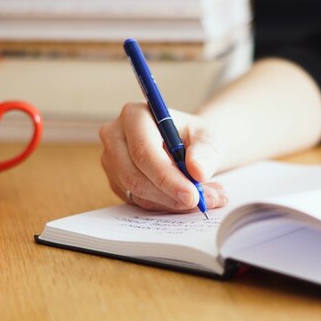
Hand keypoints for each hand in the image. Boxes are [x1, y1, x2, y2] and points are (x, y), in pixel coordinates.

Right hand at [99, 102, 227, 211]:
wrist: (188, 144)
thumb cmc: (195, 136)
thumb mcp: (209, 138)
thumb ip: (206, 153)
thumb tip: (197, 172)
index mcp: (135, 115)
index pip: (144, 152)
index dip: (167, 177)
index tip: (192, 195)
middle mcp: (115, 136)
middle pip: (134, 176)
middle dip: (169, 194)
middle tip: (200, 202)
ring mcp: (111, 160)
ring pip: (137, 192)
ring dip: (171, 202)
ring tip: (203, 199)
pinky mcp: (116, 181)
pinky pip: (138, 201)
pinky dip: (165, 205)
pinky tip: (186, 199)